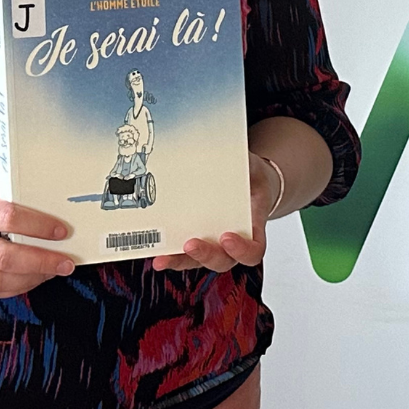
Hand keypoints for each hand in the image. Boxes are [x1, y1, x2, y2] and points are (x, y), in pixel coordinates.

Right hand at [0, 173, 75, 298]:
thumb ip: (6, 203)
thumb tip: (47, 217)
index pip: (7, 217)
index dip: (38, 225)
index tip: (61, 231)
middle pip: (3, 257)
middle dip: (41, 262)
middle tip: (66, 262)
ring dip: (30, 280)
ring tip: (53, 272)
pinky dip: (12, 288)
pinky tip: (31, 280)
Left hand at [149, 150, 275, 272]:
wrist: (247, 180)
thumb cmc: (250, 176)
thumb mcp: (250, 165)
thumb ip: (242, 162)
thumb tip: (224, 146)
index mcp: (252, 225)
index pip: (254, 249)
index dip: (242, 249)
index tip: (227, 237)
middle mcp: (232, 241)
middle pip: (222, 260)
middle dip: (205, 255)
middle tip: (190, 244)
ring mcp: (212, 244)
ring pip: (198, 262)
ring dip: (179, 261)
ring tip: (161, 258)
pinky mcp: (195, 240)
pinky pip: (183, 253)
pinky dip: (169, 254)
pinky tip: (155, 250)